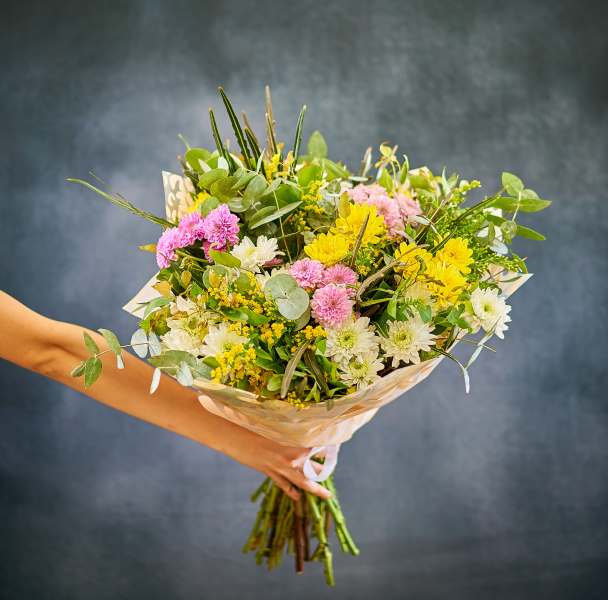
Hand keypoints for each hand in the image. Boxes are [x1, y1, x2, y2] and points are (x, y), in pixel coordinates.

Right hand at [216, 423, 330, 500]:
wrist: (235, 436)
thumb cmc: (256, 425)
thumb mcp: (278, 424)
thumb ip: (293, 429)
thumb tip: (305, 430)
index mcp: (297, 442)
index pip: (320, 447)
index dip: (329, 447)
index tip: (336, 447)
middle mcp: (293, 458)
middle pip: (315, 466)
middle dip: (325, 468)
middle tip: (332, 467)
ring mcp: (282, 468)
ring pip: (304, 482)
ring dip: (316, 488)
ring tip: (327, 494)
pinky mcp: (270, 473)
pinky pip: (285, 485)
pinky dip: (292, 491)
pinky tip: (297, 496)